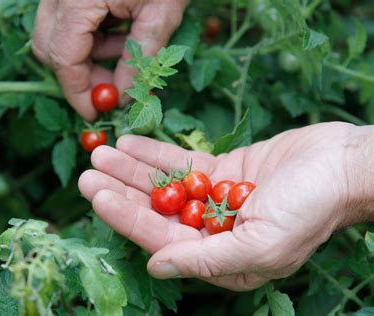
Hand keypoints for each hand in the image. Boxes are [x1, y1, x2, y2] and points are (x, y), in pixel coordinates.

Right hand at [32, 0, 187, 120]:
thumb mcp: (160, 13)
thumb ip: (138, 61)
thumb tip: (123, 98)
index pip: (64, 58)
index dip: (78, 92)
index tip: (96, 114)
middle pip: (50, 47)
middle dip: (79, 75)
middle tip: (112, 88)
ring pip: (57, 35)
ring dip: (87, 56)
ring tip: (125, 55)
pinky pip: (67, 20)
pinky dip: (90, 36)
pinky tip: (119, 34)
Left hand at [78, 122, 371, 290]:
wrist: (343, 165)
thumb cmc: (310, 210)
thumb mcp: (261, 245)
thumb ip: (206, 259)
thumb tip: (156, 267)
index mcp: (219, 258)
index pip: (161, 238)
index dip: (126, 217)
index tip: (96, 194)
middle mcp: (211, 231)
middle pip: (155, 210)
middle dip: (121, 190)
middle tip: (89, 171)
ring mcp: (214, 199)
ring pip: (164, 184)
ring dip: (132, 168)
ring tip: (102, 151)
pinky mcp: (222, 172)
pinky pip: (183, 162)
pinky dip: (157, 153)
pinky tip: (131, 142)